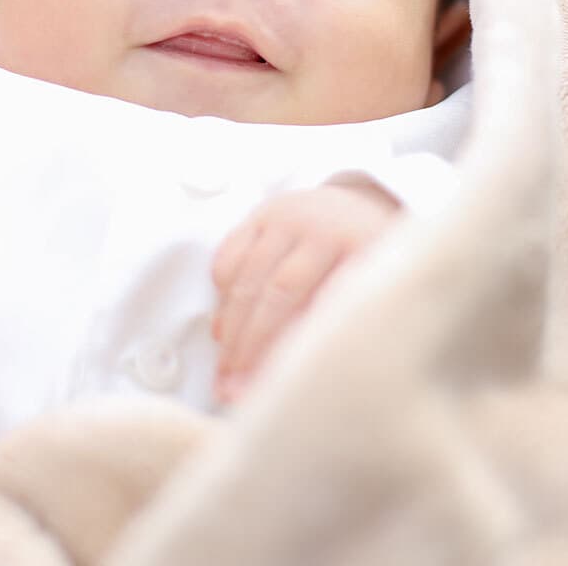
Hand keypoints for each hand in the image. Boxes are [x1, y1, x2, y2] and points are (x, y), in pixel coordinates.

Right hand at [211, 179, 400, 402]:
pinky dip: (221, 294)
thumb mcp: (378, 293)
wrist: (359, 210)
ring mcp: (287, 216)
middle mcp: (322, 227)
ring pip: (248, 276)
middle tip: (236, 386)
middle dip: (253, 344)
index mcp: (361, 247)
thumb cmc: (370, 266)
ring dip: (231, 328)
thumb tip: (301, 385)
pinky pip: (228, 254)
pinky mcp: (259, 214)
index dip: (295, 349)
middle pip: (279, 291)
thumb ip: (347, 327)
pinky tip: (223, 330)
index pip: (322, 305)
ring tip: (225, 370)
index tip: (277, 389)